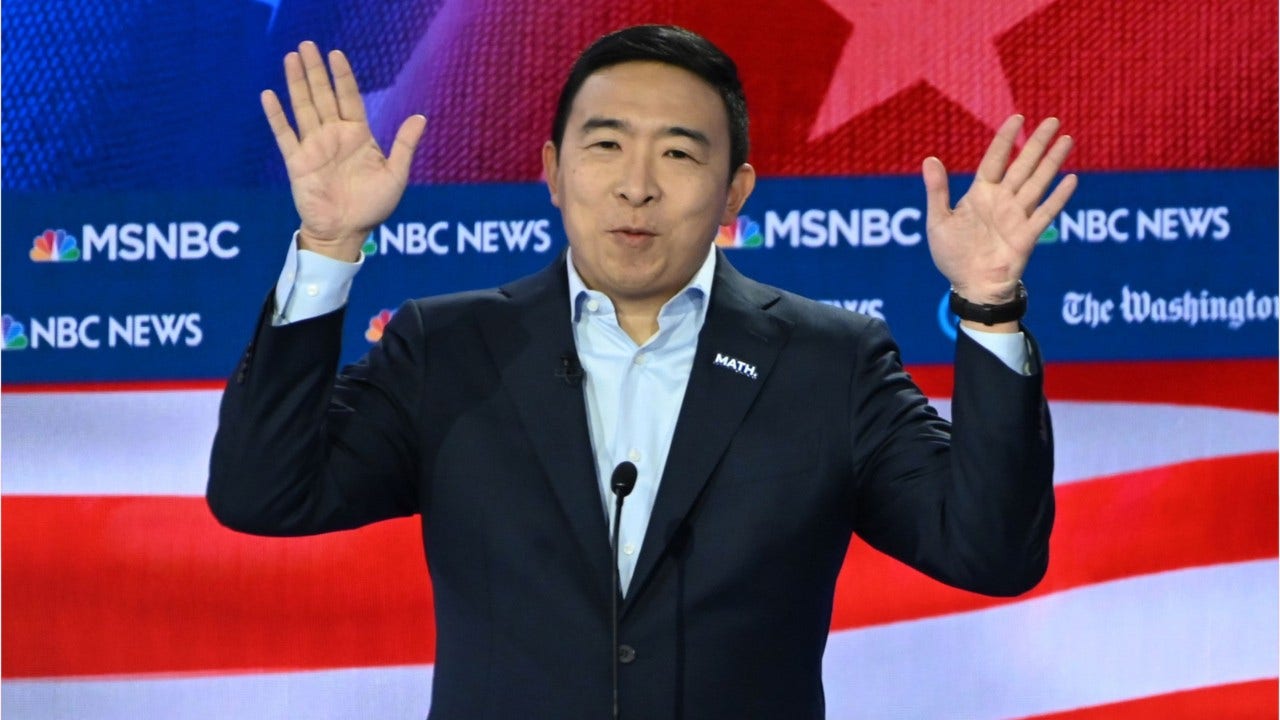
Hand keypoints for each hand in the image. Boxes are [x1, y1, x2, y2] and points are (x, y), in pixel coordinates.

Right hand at [262, 42, 426, 260]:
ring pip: (303, 107)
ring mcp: (314, 147)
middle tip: (307, 45)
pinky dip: (277, 116)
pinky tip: (269, 95)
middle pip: (323, 96)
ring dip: (296, 83)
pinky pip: (284, 134)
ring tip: (291, 58)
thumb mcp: (396, 175)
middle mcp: (334, 136)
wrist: (346, 232)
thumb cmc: (373, 207)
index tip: (336, 54)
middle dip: (316, 71)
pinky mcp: (297, 161)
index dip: (343, 76)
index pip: (349, 98)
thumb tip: (421, 117)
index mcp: (358, 136)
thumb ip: (405, 146)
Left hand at [922, 115, 1076, 307]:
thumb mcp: (938, 221)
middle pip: (1023, 166)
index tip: (1017, 118)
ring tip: (1067, 139)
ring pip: (1038, 183)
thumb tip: (929, 159)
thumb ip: (937, 191)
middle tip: (1053, 120)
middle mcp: (1002, 201)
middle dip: (1037, 143)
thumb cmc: (953, 256)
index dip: (1005, 139)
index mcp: (980, 194)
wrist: (969, 287)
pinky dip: (1058, 197)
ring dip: (1053, 162)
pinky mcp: (1027, 235)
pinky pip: (1045, 213)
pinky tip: (1071, 179)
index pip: (995, 160)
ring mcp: (1017, 216)